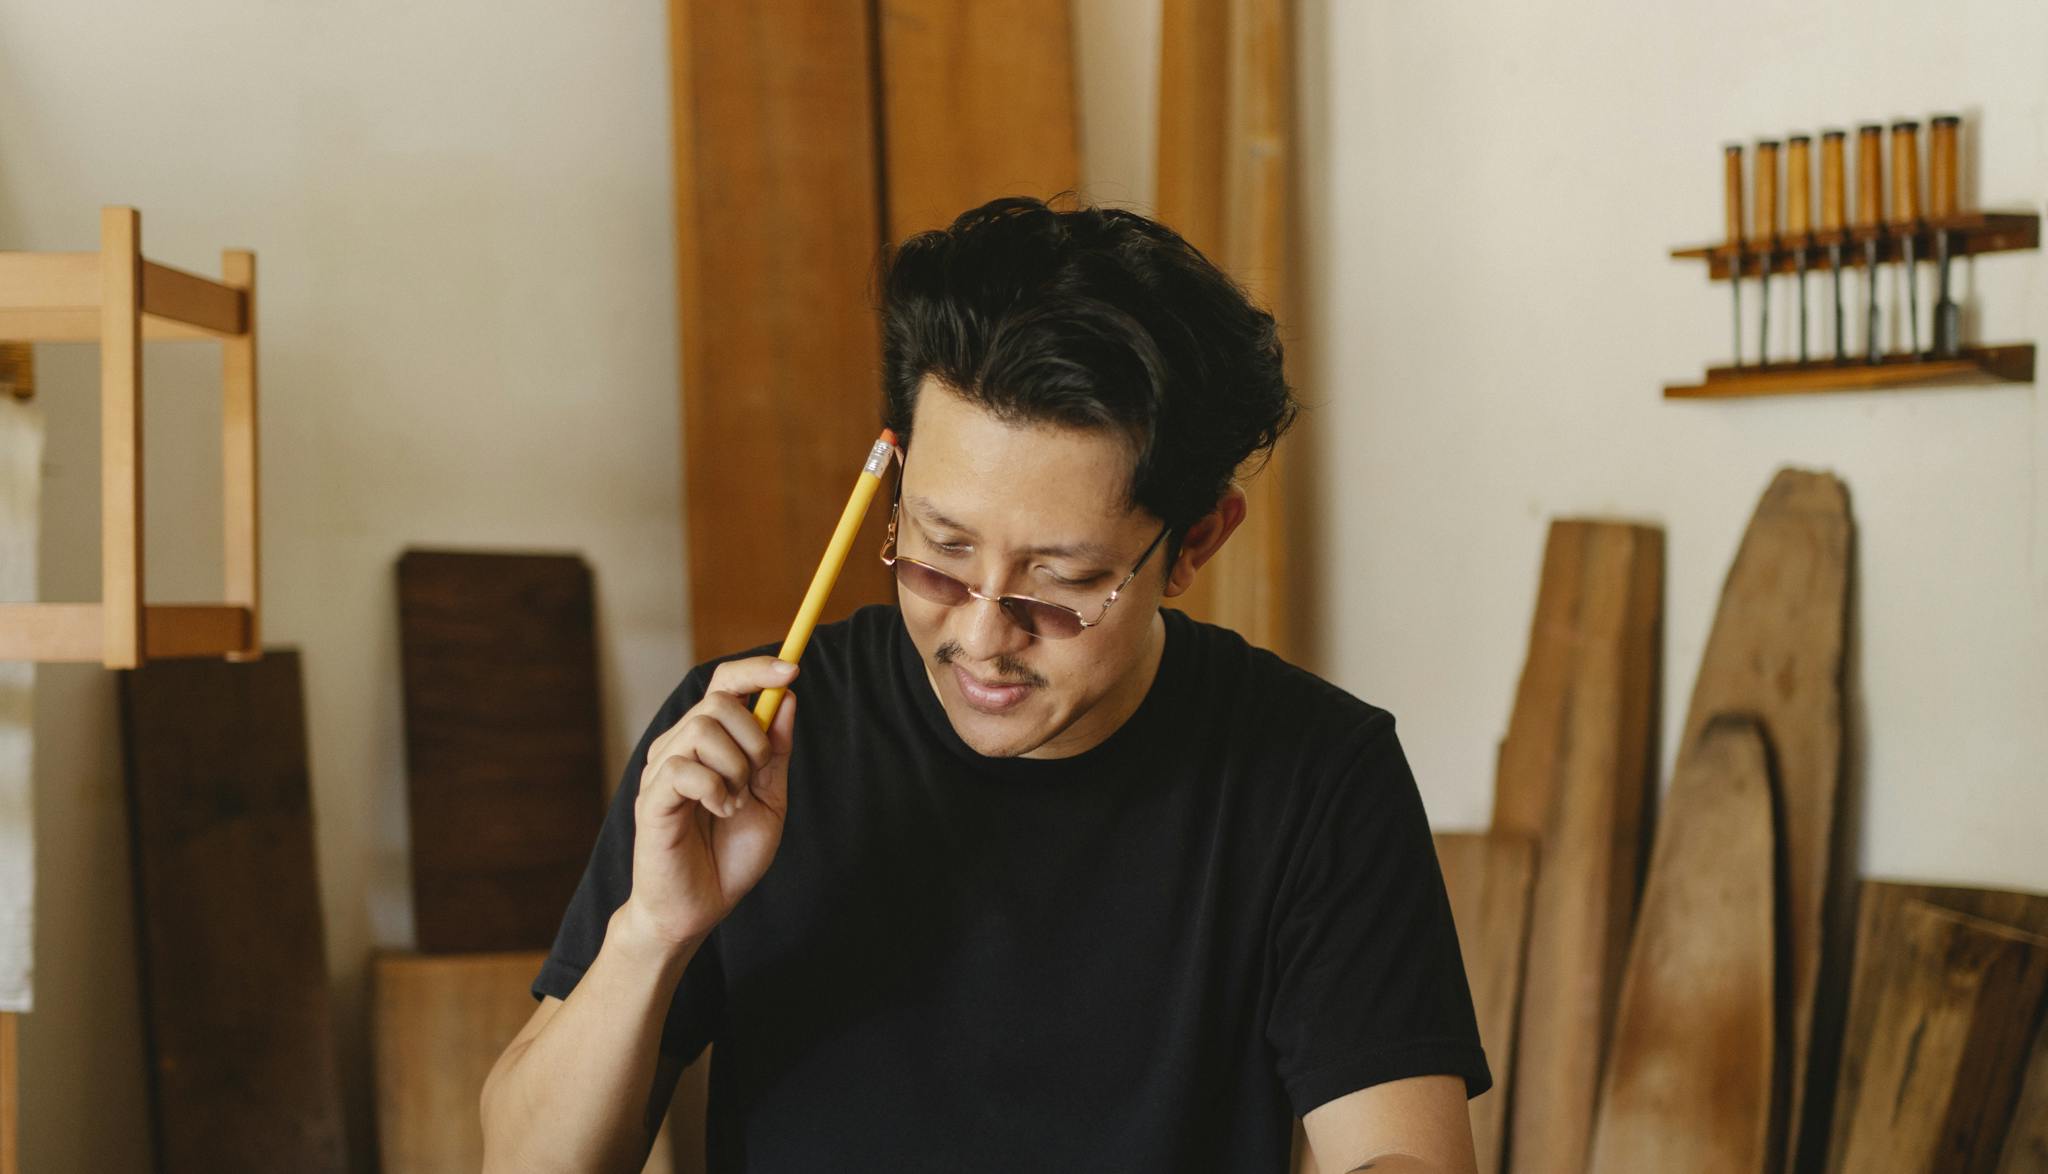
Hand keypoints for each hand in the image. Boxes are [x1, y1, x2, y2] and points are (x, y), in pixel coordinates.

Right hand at [621, 656, 797, 949]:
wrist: (699, 908)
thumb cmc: (728, 856)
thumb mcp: (769, 797)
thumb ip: (775, 751)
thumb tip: (787, 697)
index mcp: (707, 742)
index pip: (725, 684)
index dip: (757, 669)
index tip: (793, 668)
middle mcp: (679, 746)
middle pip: (719, 701)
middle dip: (754, 737)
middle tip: (755, 778)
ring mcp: (661, 770)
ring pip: (703, 729)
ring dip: (735, 767)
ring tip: (733, 803)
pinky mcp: (652, 798)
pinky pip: (685, 768)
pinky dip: (715, 789)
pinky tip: (718, 812)